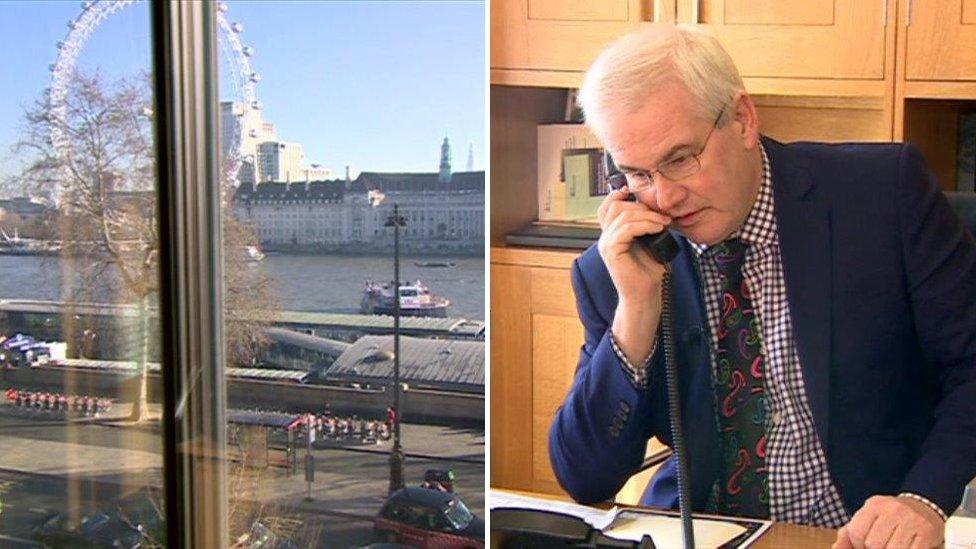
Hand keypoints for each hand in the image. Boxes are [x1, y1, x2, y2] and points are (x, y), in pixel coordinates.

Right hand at [596, 187, 671, 303]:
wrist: (645, 296)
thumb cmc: (648, 273)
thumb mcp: (648, 244)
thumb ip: (644, 227)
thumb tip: (656, 209)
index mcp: (611, 235)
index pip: (607, 207)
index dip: (618, 195)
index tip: (638, 192)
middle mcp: (605, 238)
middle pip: (616, 206)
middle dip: (642, 207)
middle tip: (663, 216)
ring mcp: (606, 244)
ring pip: (623, 215)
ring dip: (647, 216)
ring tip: (664, 223)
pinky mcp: (612, 251)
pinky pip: (626, 228)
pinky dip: (644, 225)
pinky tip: (657, 228)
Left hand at [832, 495, 943, 548]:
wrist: (924, 506)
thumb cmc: (890, 517)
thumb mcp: (868, 518)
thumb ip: (849, 533)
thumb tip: (836, 547)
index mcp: (874, 505)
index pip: (856, 532)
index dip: (857, 545)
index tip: (864, 545)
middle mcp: (893, 509)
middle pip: (873, 544)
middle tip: (882, 545)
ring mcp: (911, 521)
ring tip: (892, 545)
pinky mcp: (927, 533)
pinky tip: (906, 547)